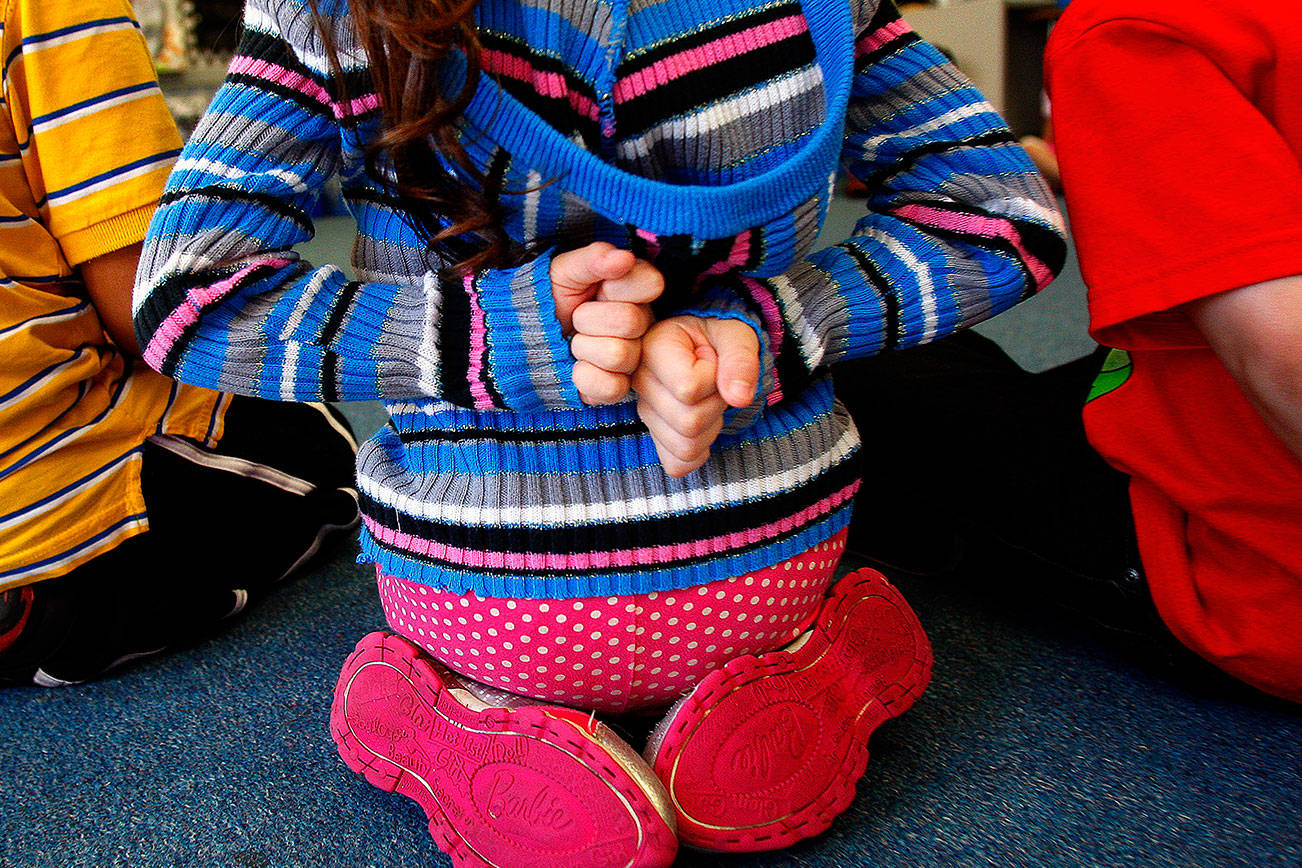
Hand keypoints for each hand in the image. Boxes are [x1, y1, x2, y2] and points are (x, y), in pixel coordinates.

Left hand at [551, 243, 663, 404]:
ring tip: (573, 342)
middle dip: (589, 318)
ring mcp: (631, 359)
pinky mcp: (616, 389)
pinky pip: (612, 387)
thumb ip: (594, 258)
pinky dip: (584, 377)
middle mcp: (641, 326)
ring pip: (618, 355)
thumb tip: (622, 257)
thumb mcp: (565, 270)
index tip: (598, 288)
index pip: (651, 283)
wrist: (523, 336)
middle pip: (630, 321)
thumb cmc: (549, 299)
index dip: (617, 287)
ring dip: (583, 348)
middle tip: (576, 318)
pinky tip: (575, 367)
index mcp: (635, 292)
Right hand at [633, 315, 759, 477]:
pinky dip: (700, 452)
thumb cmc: (720, 339)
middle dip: (717, 406)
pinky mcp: (654, 435)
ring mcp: (644, 411)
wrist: (710, 347)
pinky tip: (705, 425)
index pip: (688, 388)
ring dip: (711, 428)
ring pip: (685, 447)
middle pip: (688, 422)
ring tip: (709, 399)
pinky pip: (677, 464)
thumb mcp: (736, 335)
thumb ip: (740, 360)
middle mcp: (639, 381)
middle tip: (716, 383)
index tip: (713, 359)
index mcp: (654, 347)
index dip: (714, 379)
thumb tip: (739, 398)